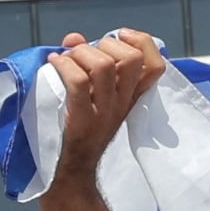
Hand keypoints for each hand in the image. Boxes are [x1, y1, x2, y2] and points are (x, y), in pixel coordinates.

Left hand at [39, 29, 165, 194]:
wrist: (70, 174)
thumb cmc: (78, 130)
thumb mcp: (93, 97)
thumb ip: (86, 64)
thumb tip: (74, 38)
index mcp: (132, 97)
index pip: (156, 65)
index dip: (141, 41)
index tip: (118, 36)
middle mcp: (123, 103)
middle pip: (131, 58)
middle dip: (104, 44)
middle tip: (84, 53)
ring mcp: (105, 112)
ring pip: (104, 66)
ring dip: (81, 54)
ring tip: (66, 59)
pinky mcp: (83, 120)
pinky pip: (78, 82)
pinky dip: (63, 66)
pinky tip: (53, 64)